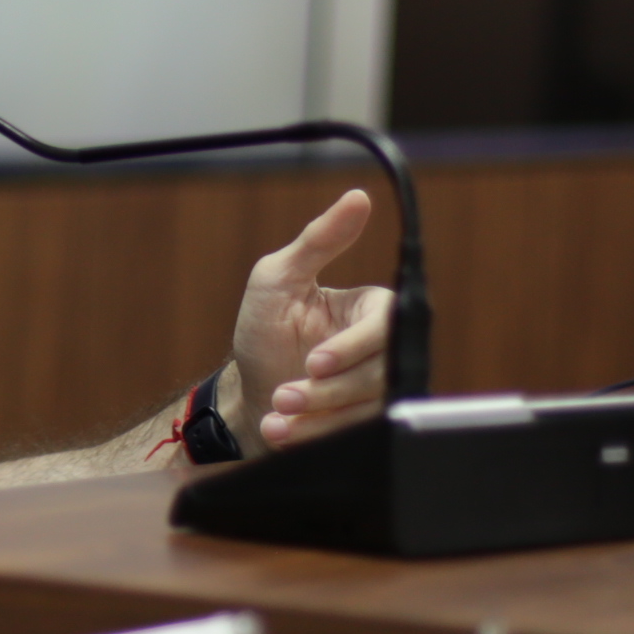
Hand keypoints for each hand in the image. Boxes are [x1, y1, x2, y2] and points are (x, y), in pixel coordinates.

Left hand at [230, 189, 393, 449]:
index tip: (315, 362)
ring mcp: (377, 390)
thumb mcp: (279, 277)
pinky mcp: (365, 424)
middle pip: (380, 372)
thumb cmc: (263, 330)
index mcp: (372, 309)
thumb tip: (358, 197)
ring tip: (277, 416)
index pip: (384, 326)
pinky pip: (357, 434)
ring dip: (319, 417)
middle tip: (284, 395)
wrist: (248, 394)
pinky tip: (281, 432)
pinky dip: (316, 436)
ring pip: (369, 407)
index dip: (352, 347)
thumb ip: (319, 240)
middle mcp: (384, 350)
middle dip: (328, 390)